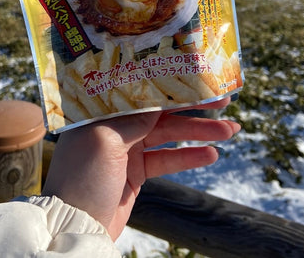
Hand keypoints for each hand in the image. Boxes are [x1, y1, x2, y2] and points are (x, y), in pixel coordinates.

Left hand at [42, 98, 240, 239]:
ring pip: (169, 134)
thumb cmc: (81, 178)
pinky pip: (167, 159)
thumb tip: (159, 101)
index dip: (170, 83)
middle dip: (193, 106)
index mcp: (102, 111)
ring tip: (230, 129)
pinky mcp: (136, 172)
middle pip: (161, 111)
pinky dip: (188, 157)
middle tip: (224, 99)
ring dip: (199, 132)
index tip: (196, 77)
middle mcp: (115, 125)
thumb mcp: (105, 141)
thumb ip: (134, 120)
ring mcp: (127, 149)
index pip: (141, 90)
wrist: (73, 225)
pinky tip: (211, 153)